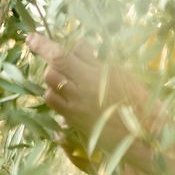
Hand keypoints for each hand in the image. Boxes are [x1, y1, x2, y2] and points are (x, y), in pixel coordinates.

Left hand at [27, 33, 160, 139]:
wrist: (143, 136)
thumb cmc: (139, 102)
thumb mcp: (121, 74)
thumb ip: (96, 62)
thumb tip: (80, 48)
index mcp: (94, 76)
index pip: (60, 56)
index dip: (44, 45)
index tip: (31, 38)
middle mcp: (80, 91)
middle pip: (53, 70)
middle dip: (55, 61)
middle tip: (71, 60)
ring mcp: (74, 108)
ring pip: (50, 86)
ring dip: (56, 77)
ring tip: (72, 77)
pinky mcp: (74, 121)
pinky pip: (55, 104)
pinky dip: (57, 94)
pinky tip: (69, 94)